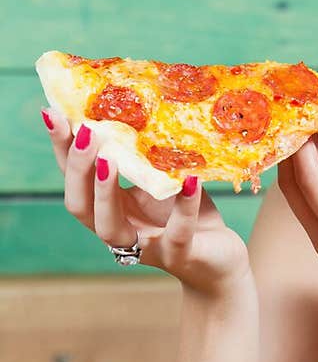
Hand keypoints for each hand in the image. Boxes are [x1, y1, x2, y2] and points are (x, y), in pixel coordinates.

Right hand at [44, 110, 252, 296]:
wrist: (220, 258)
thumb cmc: (184, 213)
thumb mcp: (162, 181)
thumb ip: (144, 155)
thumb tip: (131, 103)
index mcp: (109, 209)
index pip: (74, 179)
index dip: (61, 150)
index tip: (53, 113)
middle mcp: (119, 231)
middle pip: (80, 206)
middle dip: (78, 170)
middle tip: (85, 133)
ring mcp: (147, 247)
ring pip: (110, 229)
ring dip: (105, 193)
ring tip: (110, 159)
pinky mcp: (181, 256)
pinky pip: (177, 233)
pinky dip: (184, 206)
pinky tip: (190, 179)